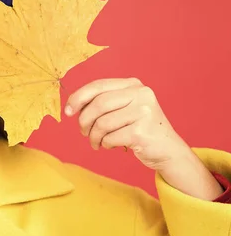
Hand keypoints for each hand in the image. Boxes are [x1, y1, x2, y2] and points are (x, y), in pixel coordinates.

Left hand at [65, 78, 223, 199]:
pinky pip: (110, 138)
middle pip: (98, 104)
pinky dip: (106, 144)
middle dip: (84, 120)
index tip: (67, 111)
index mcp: (133, 84)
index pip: (98, 86)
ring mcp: (143, 112)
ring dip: (93, 136)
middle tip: (83, 132)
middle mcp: (141, 94)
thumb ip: (103, 102)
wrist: (167, 150)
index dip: (78, 97)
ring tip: (96, 142)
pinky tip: (111, 145)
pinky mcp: (142, 131)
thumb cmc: (139, 128)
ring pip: (102, 123)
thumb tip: (71, 106)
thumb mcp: (124, 108)